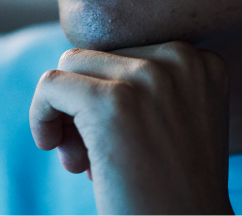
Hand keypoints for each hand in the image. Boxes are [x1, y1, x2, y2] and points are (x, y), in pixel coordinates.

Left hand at [29, 41, 233, 215]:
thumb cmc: (173, 190)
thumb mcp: (178, 118)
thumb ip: (149, 80)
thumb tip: (78, 59)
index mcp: (200, 61)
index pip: (128, 52)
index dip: (111, 94)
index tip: (117, 138)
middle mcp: (180, 59)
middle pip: (98, 57)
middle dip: (85, 103)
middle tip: (91, 157)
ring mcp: (148, 77)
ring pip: (72, 65)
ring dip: (66, 111)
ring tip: (80, 160)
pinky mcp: (111, 102)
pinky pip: (51, 84)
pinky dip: (40, 113)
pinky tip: (50, 145)